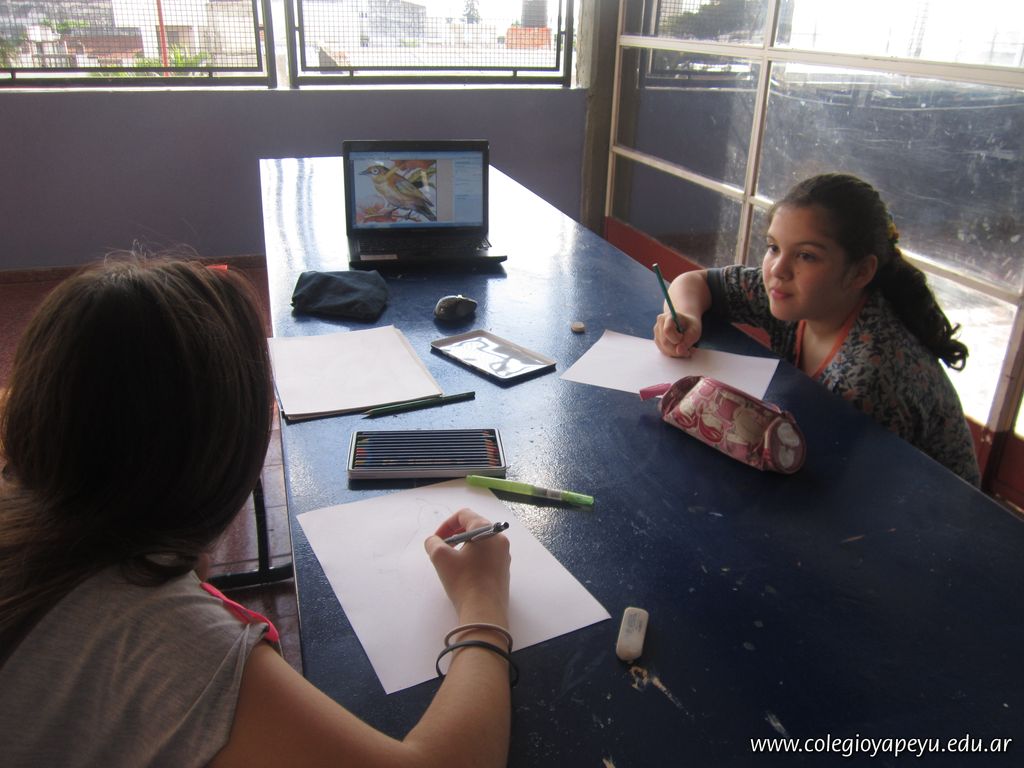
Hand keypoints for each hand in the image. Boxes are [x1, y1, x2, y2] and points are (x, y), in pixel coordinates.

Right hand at [425, 508, 510, 626]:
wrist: (484, 612)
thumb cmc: (464, 581)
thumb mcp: (441, 558)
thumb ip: (433, 543)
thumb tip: (434, 542)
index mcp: (487, 531)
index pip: (464, 515)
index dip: (446, 524)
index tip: (437, 539)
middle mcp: (499, 539)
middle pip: (474, 527)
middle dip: (454, 535)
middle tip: (442, 549)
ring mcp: (504, 556)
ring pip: (480, 543)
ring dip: (463, 547)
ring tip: (451, 562)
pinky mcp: (503, 571)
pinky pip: (486, 556)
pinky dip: (472, 558)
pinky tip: (463, 574)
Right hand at [653, 311, 701, 357]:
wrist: (684, 322)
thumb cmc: (690, 325)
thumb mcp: (695, 330)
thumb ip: (688, 339)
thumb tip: (678, 351)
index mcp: (668, 316)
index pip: (667, 331)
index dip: (676, 339)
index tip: (684, 338)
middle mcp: (659, 324)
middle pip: (665, 342)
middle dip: (678, 349)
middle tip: (689, 349)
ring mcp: (657, 333)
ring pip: (664, 348)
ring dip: (676, 352)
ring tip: (686, 349)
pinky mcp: (657, 340)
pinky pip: (664, 351)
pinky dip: (673, 353)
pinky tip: (680, 349)